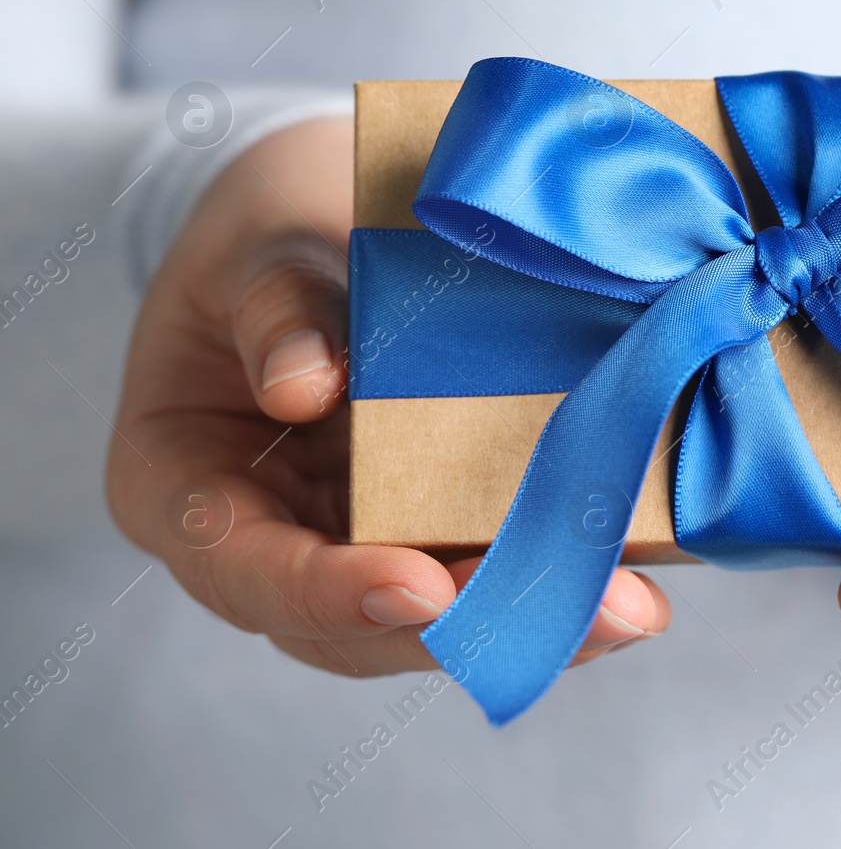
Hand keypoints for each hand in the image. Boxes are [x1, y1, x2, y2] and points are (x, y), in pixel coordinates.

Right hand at [107, 119, 669, 677]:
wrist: (323, 232)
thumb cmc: (272, 239)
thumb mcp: (261, 250)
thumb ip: (275, 310)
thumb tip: (302, 385)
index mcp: (182, 488)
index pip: (242, 571)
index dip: (327, 594)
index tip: (417, 586)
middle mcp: (268, 540)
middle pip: (353, 627)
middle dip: (469, 631)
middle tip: (581, 616)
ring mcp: (351, 544)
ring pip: (433, 618)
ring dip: (534, 621)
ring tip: (631, 608)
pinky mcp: (428, 526)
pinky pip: (482, 567)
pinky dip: (553, 576)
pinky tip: (635, 576)